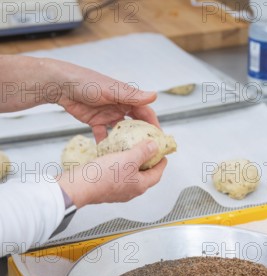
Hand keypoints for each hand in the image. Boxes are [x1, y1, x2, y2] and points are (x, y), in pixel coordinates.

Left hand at [0, 56, 159, 141]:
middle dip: (141, 136)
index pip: (145, 112)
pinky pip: (104, 135)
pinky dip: (106, 144)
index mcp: (125, 97)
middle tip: (148, 151)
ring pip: (120, 132)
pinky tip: (108, 154)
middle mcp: (119, 106)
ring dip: (124, 142)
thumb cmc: (86, 82)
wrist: (60, 84)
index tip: (159, 139)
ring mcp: (107, 114)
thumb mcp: (110, 90)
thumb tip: (154, 96)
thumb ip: (131, 95)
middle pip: (134, 123)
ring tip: (130, 156)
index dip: (153, 124)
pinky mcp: (95, 121)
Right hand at [58, 140, 166, 207]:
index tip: (163, 155)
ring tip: (129, 150)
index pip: (157, 174)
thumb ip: (143, 152)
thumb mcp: (128, 159)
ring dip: (131, 162)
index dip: (161, 163)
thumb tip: (154, 146)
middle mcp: (130, 191)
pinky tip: (112, 156)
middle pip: (144, 175)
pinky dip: (117, 164)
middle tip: (147, 151)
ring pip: (129, 174)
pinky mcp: (105, 187)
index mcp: (139, 185)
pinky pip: (115, 174)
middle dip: (146, 162)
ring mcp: (117, 190)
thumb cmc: (103, 176)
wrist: (79, 186)